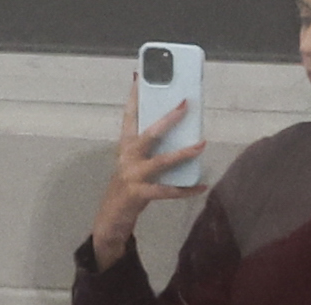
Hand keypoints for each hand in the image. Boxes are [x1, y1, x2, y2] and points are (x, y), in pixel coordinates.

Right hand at [90, 79, 203, 268]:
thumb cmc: (127, 189)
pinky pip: (167, 191)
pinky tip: (201, 186)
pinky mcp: (138, 195)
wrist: (109, 222)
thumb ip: (151, 149)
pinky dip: (186, 190)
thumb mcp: (134, 165)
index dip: (135, 97)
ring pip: (160, 162)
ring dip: (182, 153)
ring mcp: (132, 177)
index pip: (129, 117)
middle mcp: (127, 159)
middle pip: (148, 134)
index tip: (140, 76)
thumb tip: (183, 132)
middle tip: (185, 103)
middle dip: (167, 119)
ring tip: (201, 144)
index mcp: (125, 148)